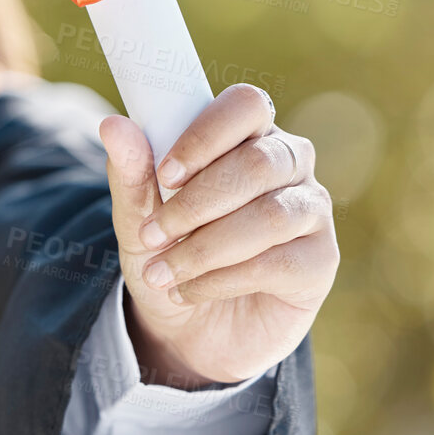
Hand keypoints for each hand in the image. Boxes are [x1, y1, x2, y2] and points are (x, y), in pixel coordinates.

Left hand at [100, 84, 337, 387]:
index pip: (246, 106)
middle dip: (197, 203)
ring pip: (269, 216)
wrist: (186, 328)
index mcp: (246, 135)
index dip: (206, 136)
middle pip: (259, 162)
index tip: (165, 174)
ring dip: (205, 247)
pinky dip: (221, 279)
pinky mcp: (320, 261)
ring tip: (162, 271)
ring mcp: (311, 211)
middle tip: (152, 233)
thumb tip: (113, 125)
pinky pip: (277, 263)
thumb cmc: (168, 252)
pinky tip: (189, 290)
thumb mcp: (137, 216)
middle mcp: (288, 164)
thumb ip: (131, 171)